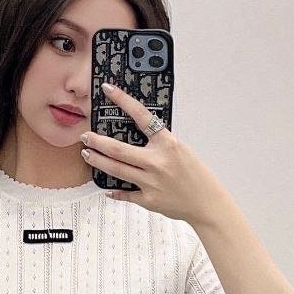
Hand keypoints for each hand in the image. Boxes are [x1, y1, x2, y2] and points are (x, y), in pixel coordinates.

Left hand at [79, 83, 223, 224]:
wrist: (207, 203)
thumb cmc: (197, 176)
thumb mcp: (181, 150)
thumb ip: (159, 144)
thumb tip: (138, 137)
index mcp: (168, 144)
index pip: (141, 116)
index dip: (123, 101)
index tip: (108, 90)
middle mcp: (157, 162)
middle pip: (118, 149)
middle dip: (97, 141)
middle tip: (86, 136)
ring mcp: (151, 182)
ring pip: (115, 169)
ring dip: (97, 161)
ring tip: (87, 155)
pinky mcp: (148, 200)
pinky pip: (125, 193)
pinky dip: (114, 190)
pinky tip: (106, 187)